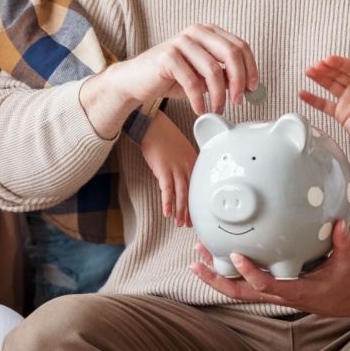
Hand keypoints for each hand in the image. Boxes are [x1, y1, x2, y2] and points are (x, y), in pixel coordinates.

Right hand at [103, 23, 256, 115]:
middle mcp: (196, 31)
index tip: (253, 88)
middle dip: (238, 81)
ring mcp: (181, 41)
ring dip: (219, 95)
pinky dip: (199, 100)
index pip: (240, 46)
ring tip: (217, 109)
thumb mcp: (204, 76)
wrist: (137, 80)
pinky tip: (200, 109)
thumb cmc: (172, 77)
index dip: (251, 68)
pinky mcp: (167, 56)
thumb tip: (248, 87)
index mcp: (209, 32)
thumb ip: (224, 75)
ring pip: (213, 70)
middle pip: (231, 54)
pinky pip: (192, 81)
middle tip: (238, 101)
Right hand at [139, 112, 195, 226]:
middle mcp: (188, 166)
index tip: (195, 215)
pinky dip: (167, 203)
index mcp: (194, 161)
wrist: (152, 125)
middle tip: (188, 225)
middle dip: (190, 211)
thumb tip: (180, 179)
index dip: (196, 203)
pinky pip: (167, 190)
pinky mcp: (163, 169)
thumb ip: (184, 164)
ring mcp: (176, 168)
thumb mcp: (181, 149)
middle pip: (191, 193)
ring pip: (181, 194)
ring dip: (180, 211)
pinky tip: (167, 213)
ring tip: (179, 223)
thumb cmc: (164, 136)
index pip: (197, 187)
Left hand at [188, 221, 349, 317]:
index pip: (266, 285)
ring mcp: (271, 293)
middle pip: (239, 292)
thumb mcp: (346, 264)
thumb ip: (343, 243)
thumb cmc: (343, 282)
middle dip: (216, 278)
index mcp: (295, 291)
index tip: (235, 256)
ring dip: (215, 275)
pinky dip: (226, 273)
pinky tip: (214, 259)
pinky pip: (242, 284)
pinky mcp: (269, 289)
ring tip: (197, 256)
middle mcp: (278, 294)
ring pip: (237, 290)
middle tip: (196, 261)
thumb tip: (340, 223)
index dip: (249, 273)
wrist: (344, 301)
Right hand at [299, 56, 349, 163]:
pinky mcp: (341, 114)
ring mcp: (347, 101)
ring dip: (318, 78)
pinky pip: (324, 105)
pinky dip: (313, 99)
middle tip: (316, 65)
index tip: (328, 60)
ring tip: (308, 71)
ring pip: (329, 85)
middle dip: (326, 68)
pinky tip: (303, 93)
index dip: (338, 62)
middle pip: (337, 74)